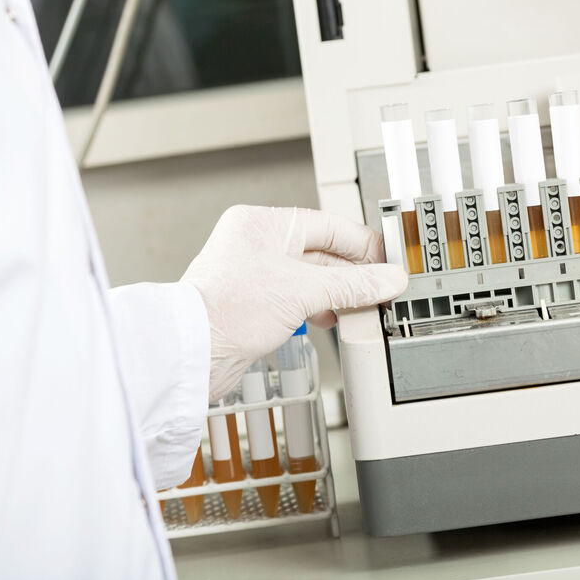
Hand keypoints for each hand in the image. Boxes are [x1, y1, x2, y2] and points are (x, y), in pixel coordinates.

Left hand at [182, 205, 406, 400]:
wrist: (191, 356)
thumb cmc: (225, 312)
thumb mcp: (303, 292)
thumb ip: (353, 285)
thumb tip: (388, 279)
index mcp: (264, 224)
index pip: (329, 227)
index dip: (364, 245)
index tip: (389, 261)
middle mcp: (258, 244)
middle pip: (323, 253)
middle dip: (354, 274)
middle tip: (383, 288)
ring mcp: (256, 274)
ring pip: (312, 278)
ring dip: (339, 293)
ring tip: (365, 307)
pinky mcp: (255, 303)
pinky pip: (299, 298)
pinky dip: (320, 307)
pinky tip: (336, 319)